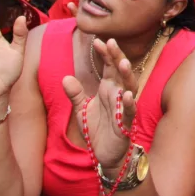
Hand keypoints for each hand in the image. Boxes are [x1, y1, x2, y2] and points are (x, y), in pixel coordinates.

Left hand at [63, 38, 136, 171]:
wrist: (105, 155)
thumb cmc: (97, 130)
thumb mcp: (81, 110)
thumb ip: (75, 94)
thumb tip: (65, 77)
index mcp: (108, 89)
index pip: (108, 67)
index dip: (105, 54)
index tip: (98, 41)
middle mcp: (117, 94)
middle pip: (120, 72)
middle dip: (117, 57)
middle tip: (112, 43)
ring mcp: (123, 108)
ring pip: (129, 87)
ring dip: (126, 75)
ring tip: (122, 63)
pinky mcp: (125, 124)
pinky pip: (129, 112)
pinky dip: (129, 103)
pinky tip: (126, 95)